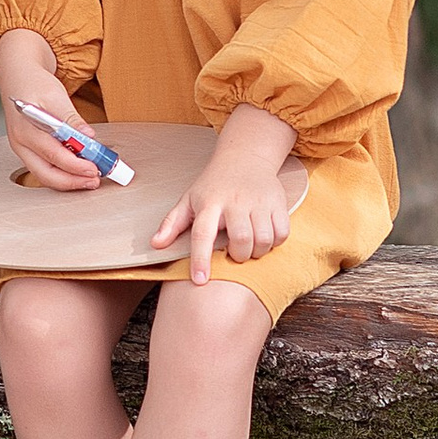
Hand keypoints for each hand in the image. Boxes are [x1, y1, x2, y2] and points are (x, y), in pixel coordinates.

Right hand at [0, 26, 96, 193]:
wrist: (18, 76)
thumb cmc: (34, 83)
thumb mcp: (55, 95)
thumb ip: (71, 119)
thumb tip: (88, 137)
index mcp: (25, 129)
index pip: (53, 154)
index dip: (75, 165)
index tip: (94, 168)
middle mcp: (20, 143)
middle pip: (46, 174)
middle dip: (72, 181)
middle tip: (94, 180)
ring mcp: (22, 149)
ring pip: (44, 175)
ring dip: (68, 180)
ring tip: (89, 178)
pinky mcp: (27, 150)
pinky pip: (44, 168)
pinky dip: (61, 172)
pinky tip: (77, 171)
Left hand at [154, 107, 297, 285]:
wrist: (244, 157)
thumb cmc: (214, 185)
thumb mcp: (189, 199)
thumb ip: (172, 223)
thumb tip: (155, 244)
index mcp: (210, 203)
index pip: (202, 234)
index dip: (200, 259)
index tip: (199, 281)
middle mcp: (235, 201)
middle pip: (241, 240)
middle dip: (238, 256)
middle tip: (234, 253)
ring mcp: (258, 201)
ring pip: (263, 239)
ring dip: (257, 251)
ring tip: (250, 246)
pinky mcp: (277, 202)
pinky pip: (282, 232)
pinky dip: (275, 241)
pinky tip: (265, 237)